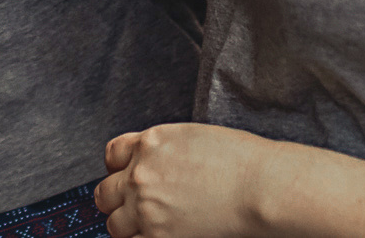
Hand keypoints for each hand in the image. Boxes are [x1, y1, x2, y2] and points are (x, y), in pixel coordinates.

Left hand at [95, 124, 274, 237]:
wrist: (260, 186)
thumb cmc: (240, 160)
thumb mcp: (192, 137)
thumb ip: (162, 149)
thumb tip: (153, 163)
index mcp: (150, 143)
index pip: (111, 156)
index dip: (118, 169)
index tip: (126, 177)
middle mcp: (141, 173)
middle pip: (105, 193)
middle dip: (116, 200)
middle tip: (132, 207)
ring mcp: (146, 207)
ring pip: (114, 224)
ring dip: (127, 226)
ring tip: (147, 227)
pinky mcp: (158, 235)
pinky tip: (159, 236)